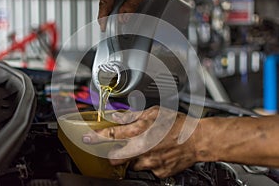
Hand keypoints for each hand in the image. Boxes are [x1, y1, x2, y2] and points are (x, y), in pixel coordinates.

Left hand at [82, 106, 199, 177]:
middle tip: (117, 150)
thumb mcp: (154, 112)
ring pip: (133, 164)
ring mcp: (151, 162)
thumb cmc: (178, 124)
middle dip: (112, 155)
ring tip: (145, 149)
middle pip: (116, 157)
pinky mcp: (159, 172)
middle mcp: (143, 149)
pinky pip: (148, 168)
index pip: (111, 135)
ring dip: (134, 157)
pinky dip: (148, 162)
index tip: (86, 139)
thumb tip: (117, 116)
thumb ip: (133, 115)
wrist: (197, 139)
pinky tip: (157, 154)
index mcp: (140, 131)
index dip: (96, 138)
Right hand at [98, 0, 151, 30]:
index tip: (103, 27)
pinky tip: (119, 1)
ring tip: (117, 13)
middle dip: (108, 13)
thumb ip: (131, 5)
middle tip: (110, 24)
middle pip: (104, 1)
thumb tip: (123, 18)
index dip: (103, 18)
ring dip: (111, 5)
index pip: (105, 6)